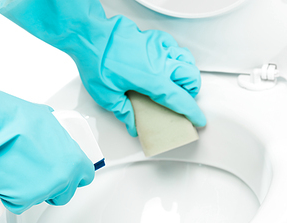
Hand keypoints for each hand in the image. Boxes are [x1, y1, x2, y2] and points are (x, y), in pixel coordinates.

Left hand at [0, 0, 205, 136]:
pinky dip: (175, 56)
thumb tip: (132, 123)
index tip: (197, 120)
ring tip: (177, 83)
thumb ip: (124, 111)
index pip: (180, 100)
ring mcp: (158, 48)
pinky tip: (166, 62)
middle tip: (181, 101)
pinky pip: (173, 46)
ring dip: (187, 74)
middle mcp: (160, 62)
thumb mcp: (107, 95)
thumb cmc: (96, 61)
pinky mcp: (152, 38)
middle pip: (191, 78)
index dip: (192, 113)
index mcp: (152, 80)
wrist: (89, 35)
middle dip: (191, 92)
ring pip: (186, 60)